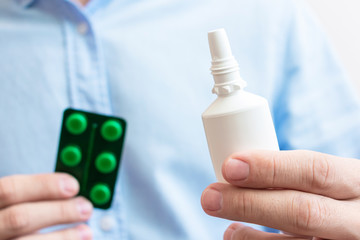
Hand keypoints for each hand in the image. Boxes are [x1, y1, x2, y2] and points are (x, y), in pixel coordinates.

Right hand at [0, 173, 92, 239]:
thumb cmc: (5, 226)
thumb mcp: (8, 206)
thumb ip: (29, 198)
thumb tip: (69, 190)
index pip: (10, 189)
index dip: (44, 186)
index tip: (73, 186)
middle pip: (19, 217)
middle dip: (58, 212)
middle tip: (85, 208)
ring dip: (62, 237)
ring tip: (85, 232)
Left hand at [201, 150, 359, 239]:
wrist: (357, 223)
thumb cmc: (335, 197)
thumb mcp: (329, 180)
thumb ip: (296, 176)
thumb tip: (239, 168)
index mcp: (355, 182)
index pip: (315, 170)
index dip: (270, 167)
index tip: (230, 166)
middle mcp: (357, 219)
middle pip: (302, 212)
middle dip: (250, 203)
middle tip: (210, 197)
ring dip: (248, 235)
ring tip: (222, 222)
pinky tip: (236, 235)